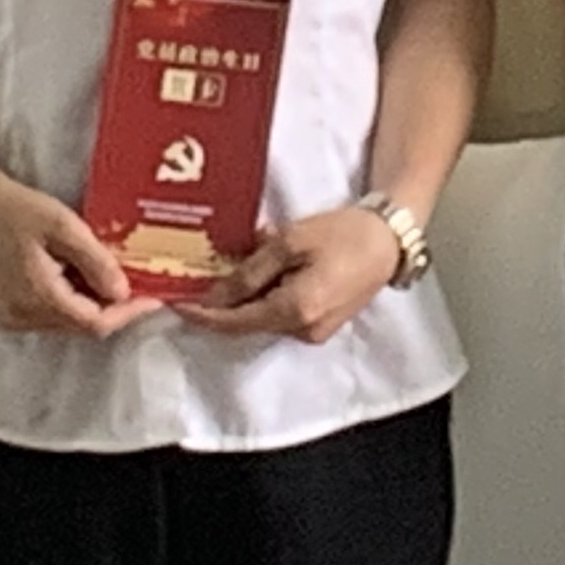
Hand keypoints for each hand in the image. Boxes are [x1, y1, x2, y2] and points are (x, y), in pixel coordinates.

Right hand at [0, 174, 160, 338]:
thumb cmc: (21, 210)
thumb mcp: (65, 227)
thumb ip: (95, 262)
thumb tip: (123, 293)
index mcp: (36, 296)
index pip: (92, 322)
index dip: (127, 314)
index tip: (155, 298)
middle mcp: (21, 316)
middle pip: (81, 325)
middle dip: (114, 307)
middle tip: (140, 282)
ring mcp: (12, 317)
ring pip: (68, 322)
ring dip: (95, 303)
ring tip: (112, 273)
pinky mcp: (9, 311)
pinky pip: (52, 315)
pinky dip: (75, 300)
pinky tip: (84, 275)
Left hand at [174, 203, 405, 344]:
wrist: (392, 239)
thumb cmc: (345, 233)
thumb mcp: (291, 242)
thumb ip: (250, 271)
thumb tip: (213, 297)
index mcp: (293, 310)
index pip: (233, 321)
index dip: (201, 314)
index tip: (173, 302)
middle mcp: (302, 330)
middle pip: (247, 322)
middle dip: (225, 301)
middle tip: (204, 274)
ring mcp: (314, 332)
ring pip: (265, 318)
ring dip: (249, 296)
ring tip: (246, 261)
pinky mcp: (323, 325)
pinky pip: (283, 315)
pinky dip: (270, 296)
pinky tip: (272, 270)